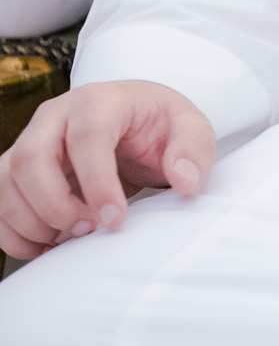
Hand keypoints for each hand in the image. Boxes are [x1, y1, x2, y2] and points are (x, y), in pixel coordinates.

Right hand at [0, 81, 214, 260]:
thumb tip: (185, 181)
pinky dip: (14, 233)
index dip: (97, 182)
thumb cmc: (160, 126)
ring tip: (72, 237)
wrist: (136, 123)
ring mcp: (31, 140)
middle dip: (55, 205)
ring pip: (5, 183)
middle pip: (29, 158)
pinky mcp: (17, 168)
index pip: (87, 136)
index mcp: (100, 101)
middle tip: (89, 229)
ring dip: (32, 222)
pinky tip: (48, 244)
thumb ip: (193, 151)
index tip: (115, 220)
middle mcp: (56, 116)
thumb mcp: (191, 129)